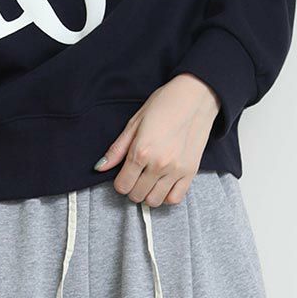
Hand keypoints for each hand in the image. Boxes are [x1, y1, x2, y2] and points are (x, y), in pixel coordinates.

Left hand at [94, 74, 220, 204]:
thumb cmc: (165, 104)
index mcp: (141, 151)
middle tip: (137, 176)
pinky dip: (167, 196)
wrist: (196, 96)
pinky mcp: (191, 172)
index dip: (120, 182)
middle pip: (137, 195)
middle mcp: (158, 164)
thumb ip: (117, 149)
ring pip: (154, 201)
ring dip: (149, 194)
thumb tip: (100, 167)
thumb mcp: (135, 122)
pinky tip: (164, 184)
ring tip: (150, 180)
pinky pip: (175, 198)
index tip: (124, 175)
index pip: (122, 186)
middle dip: (133, 188)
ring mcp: (176, 170)